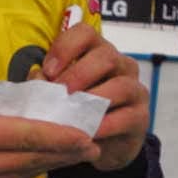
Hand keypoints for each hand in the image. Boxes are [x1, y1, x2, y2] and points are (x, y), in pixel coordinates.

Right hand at [0, 93, 99, 177]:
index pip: (27, 134)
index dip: (61, 135)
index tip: (86, 134)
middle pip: (32, 159)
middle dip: (65, 152)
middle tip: (91, 144)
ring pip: (20, 175)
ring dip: (48, 165)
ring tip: (71, 155)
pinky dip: (21, 175)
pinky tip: (34, 168)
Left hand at [36, 23, 148, 171]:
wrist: (98, 144)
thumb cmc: (75, 111)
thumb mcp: (57, 94)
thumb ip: (45, 83)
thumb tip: (37, 78)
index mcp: (96, 52)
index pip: (85, 33)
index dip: (65, 47)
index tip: (48, 70)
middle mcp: (120, 65)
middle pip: (105, 56)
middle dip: (78, 74)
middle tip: (60, 92)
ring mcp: (134, 89)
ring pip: (121, 85)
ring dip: (94, 99)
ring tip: (73, 113)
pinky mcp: (140, 116)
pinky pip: (128, 116)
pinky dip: (106, 124)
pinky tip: (89, 131)